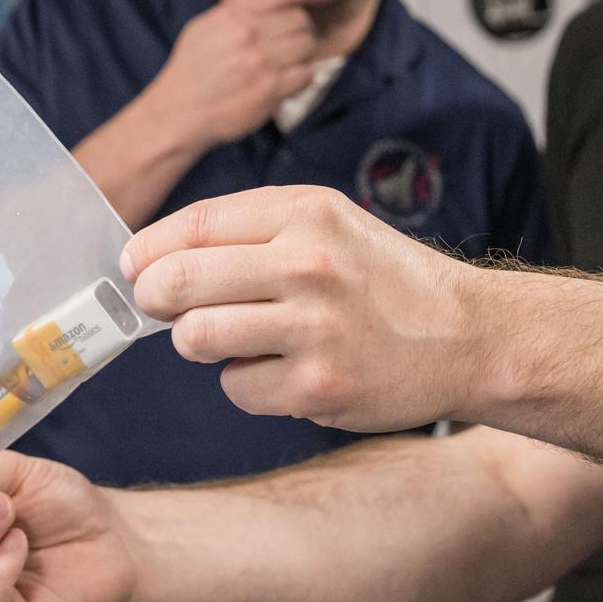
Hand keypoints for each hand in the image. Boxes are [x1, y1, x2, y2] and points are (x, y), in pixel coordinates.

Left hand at [123, 186, 484, 431]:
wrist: (468, 337)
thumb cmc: (384, 281)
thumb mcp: (329, 225)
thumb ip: (251, 232)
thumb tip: (155, 259)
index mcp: (308, 213)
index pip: (195, 224)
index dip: (148, 250)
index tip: (134, 268)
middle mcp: (310, 265)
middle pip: (180, 281)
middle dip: (155, 298)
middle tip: (159, 308)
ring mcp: (315, 328)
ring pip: (197, 337)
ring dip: (200, 342)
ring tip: (236, 338)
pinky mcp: (318, 386)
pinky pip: (237, 388)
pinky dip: (249, 384)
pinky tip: (287, 371)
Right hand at [147, 0, 333, 148]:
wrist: (180, 111)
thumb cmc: (191, 68)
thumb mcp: (205, 27)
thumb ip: (237, 4)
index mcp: (234, 16)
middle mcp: (249, 37)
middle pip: (300, 20)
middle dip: (301, 27)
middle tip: (291, 37)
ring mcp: (260, 65)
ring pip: (306, 46)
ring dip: (302, 52)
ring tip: (287, 59)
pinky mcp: (269, 92)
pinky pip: (306, 75)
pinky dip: (301, 76)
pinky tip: (286, 79)